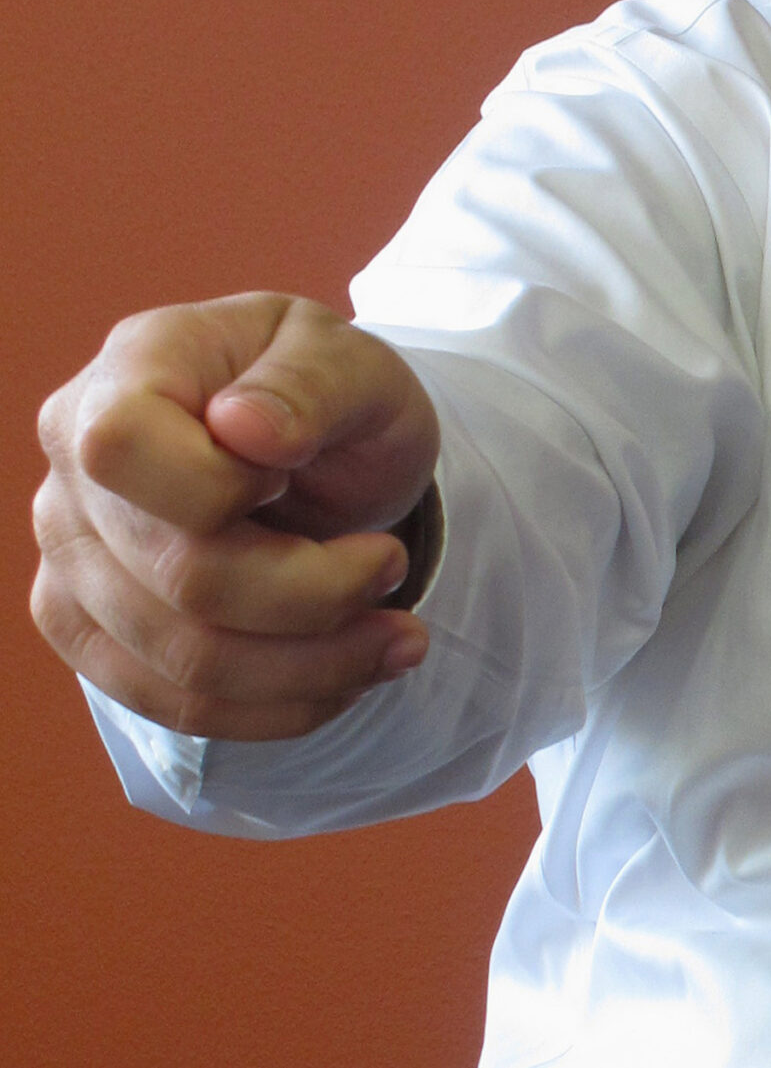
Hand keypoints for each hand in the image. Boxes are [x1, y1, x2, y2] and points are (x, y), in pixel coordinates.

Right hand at [31, 292, 441, 739]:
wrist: (321, 450)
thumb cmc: (331, 392)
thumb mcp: (355, 362)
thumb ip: (310, 382)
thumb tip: (248, 428)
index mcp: (130, 370)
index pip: (122, 449)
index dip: (217, 485)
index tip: (294, 470)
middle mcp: (74, 469)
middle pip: (177, 576)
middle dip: (315, 593)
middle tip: (395, 567)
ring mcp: (72, 558)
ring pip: (182, 661)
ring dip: (313, 666)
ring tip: (400, 640)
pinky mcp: (95, 631)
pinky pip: (175, 704)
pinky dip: (279, 704)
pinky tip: (348, 674)